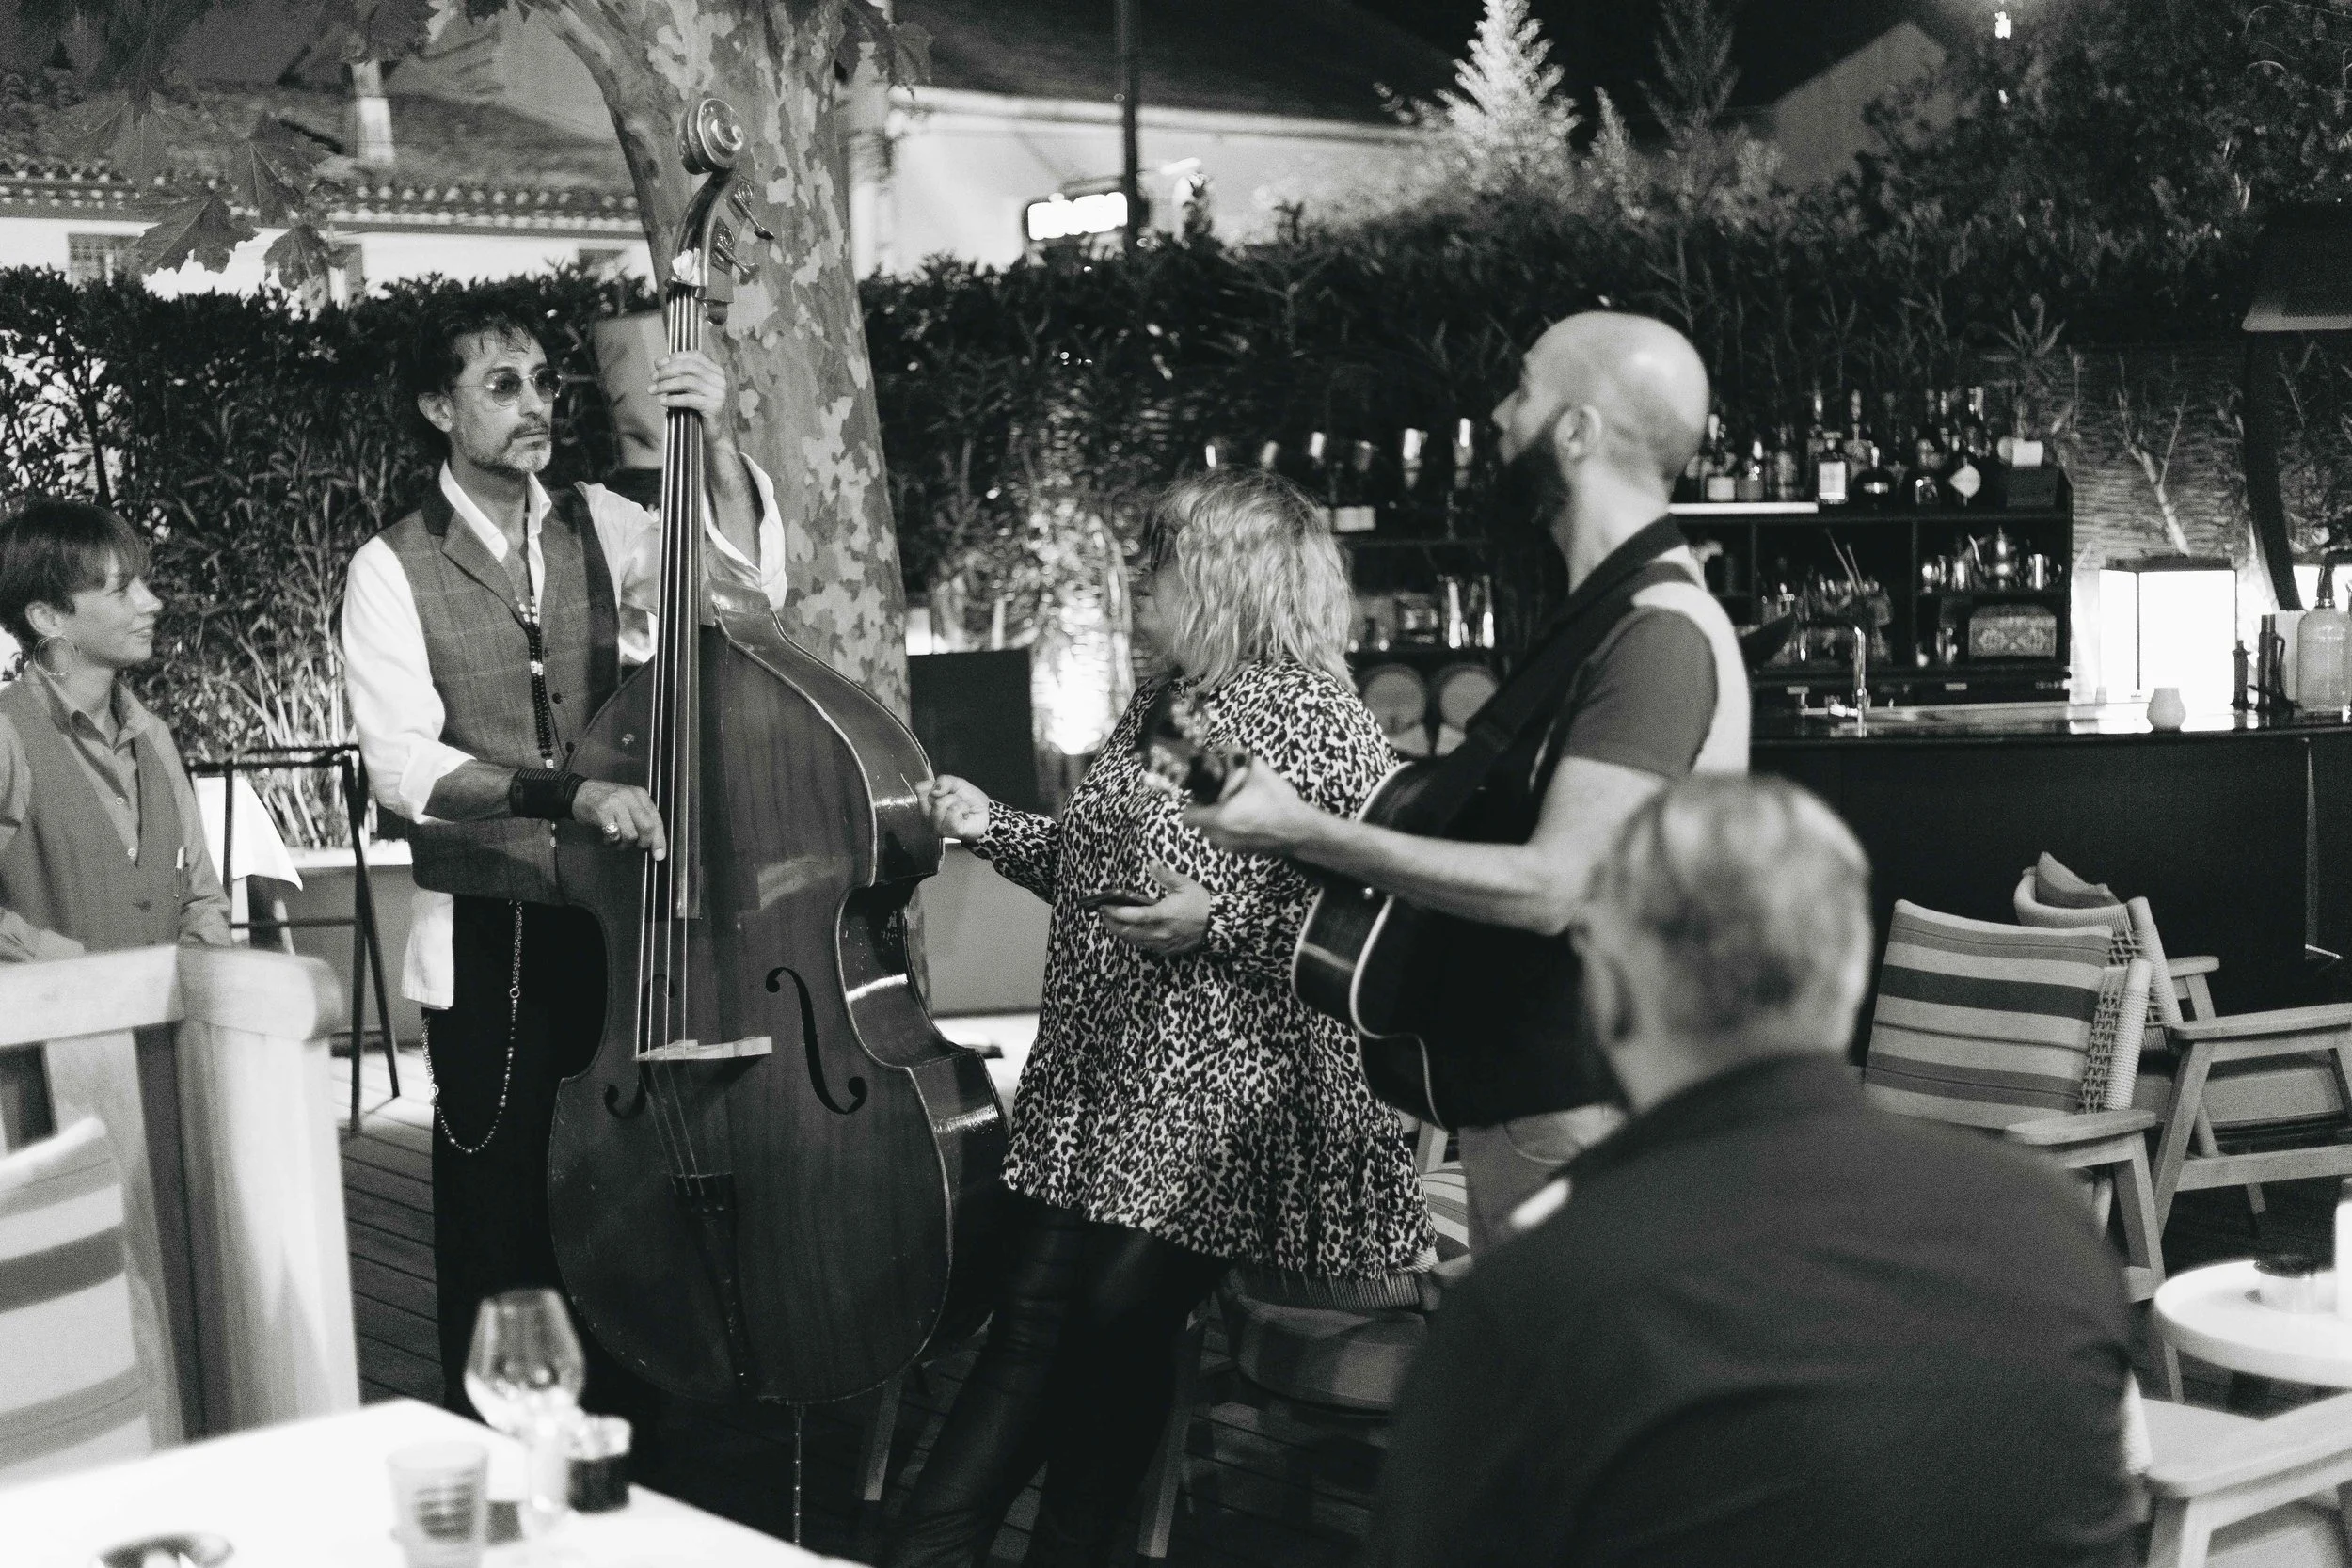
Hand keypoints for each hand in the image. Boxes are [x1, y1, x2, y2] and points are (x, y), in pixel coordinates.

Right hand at [573, 779, 668, 859]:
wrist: (578, 792)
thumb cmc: (605, 801)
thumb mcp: (627, 803)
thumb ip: (641, 818)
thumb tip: (654, 843)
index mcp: (640, 795)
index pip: (656, 820)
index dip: (659, 840)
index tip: (659, 855)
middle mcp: (630, 797)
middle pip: (647, 827)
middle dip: (643, 843)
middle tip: (636, 847)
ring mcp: (616, 803)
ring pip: (631, 834)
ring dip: (624, 844)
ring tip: (617, 841)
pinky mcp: (602, 811)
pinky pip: (614, 835)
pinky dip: (611, 842)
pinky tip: (606, 838)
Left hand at [650, 350, 732, 446]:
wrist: (718, 434)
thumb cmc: (702, 411)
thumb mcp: (694, 390)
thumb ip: (682, 376)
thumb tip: (659, 363)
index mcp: (716, 372)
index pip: (695, 356)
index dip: (675, 357)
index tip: (658, 363)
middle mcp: (720, 380)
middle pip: (689, 367)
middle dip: (667, 370)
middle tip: (653, 377)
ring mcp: (719, 393)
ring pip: (687, 381)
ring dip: (666, 385)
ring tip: (653, 390)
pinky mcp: (714, 407)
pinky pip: (689, 399)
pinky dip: (673, 399)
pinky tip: (662, 401)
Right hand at [918, 775, 991, 839]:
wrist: (985, 813)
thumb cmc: (969, 800)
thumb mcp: (957, 783)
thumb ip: (944, 781)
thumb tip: (934, 791)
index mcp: (927, 802)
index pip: (919, 788)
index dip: (934, 785)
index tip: (947, 790)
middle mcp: (927, 816)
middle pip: (929, 797)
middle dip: (948, 794)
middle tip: (957, 800)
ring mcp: (935, 826)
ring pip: (940, 804)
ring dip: (957, 802)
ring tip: (962, 808)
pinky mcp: (946, 831)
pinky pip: (952, 812)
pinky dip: (962, 809)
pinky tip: (964, 815)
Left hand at [1098, 862, 1211, 955]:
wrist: (1218, 925)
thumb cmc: (1201, 903)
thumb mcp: (1184, 884)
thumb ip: (1165, 874)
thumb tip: (1151, 862)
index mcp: (1162, 915)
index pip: (1132, 916)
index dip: (1115, 913)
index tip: (1103, 906)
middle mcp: (1159, 932)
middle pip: (1127, 932)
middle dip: (1111, 924)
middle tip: (1102, 914)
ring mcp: (1162, 943)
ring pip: (1134, 941)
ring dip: (1120, 932)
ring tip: (1112, 921)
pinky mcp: (1166, 949)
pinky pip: (1144, 945)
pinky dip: (1133, 938)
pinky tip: (1131, 930)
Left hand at [1182, 757, 1318, 856]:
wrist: (1302, 832)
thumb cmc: (1279, 803)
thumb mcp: (1260, 773)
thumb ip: (1239, 756)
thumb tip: (1223, 746)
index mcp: (1219, 819)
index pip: (1187, 816)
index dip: (1192, 802)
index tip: (1204, 792)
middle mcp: (1220, 837)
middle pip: (1199, 824)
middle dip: (1205, 810)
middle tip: (1220, 795)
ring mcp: (1231, 848)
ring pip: (1212, 833)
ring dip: (1217, 820)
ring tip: (1235, 805)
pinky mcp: (1242, 852)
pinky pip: (1226, 839)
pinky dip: (1230, 829)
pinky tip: (1248, 816)